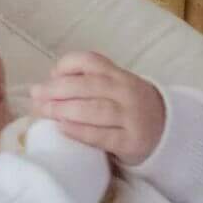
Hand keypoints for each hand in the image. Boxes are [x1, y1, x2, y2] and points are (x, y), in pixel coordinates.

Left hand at [30, 52, 165, 166]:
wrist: (166, 131)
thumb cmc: (127, 108)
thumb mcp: (114, 87)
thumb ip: (86, 81)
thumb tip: (47, 83)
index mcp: (119, 75)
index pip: (91, 61)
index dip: (68, 65)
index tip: (51, 75)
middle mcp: (126, 92)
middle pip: (88, 85)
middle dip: (57, 90)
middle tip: (36, 97)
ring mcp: (130, 117)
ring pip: (95, 109)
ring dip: (65, 110)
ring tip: (44, 112)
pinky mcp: (130, 141)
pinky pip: (102, 136)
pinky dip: (80, 132)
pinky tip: (62, 129)